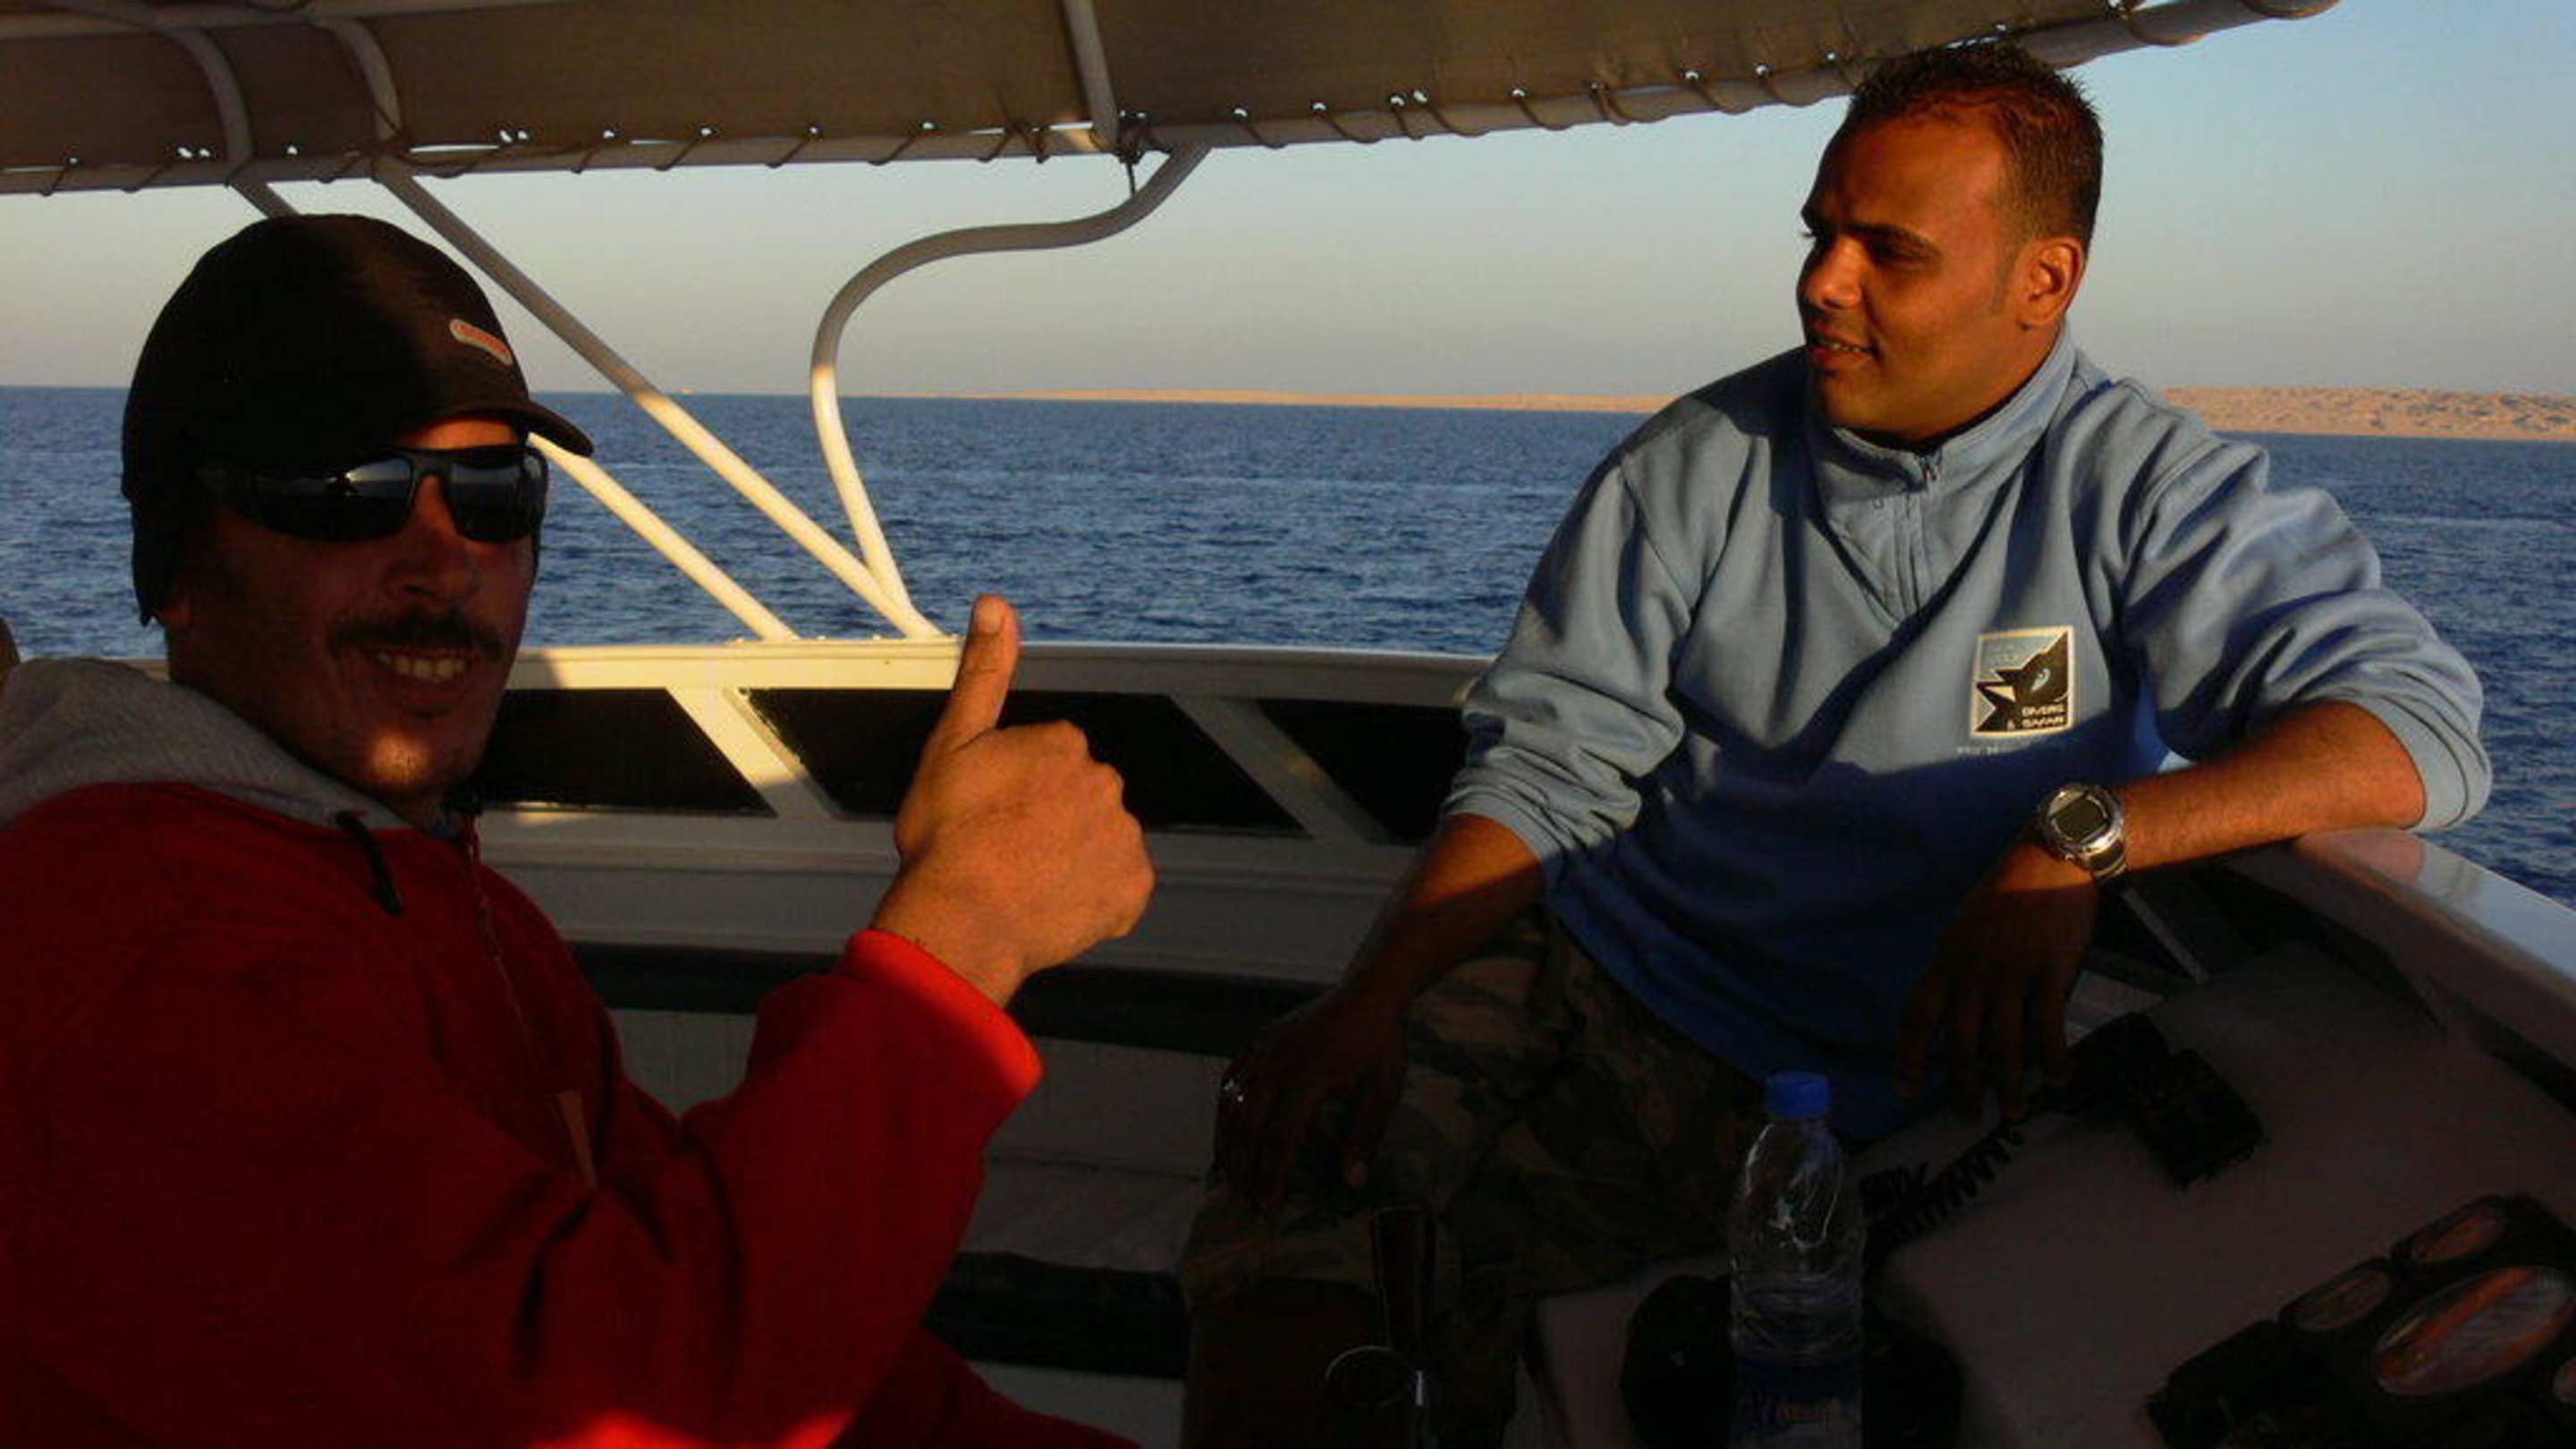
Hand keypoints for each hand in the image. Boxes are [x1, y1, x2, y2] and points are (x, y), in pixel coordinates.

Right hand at [871, 596, 1153, 1004]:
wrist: (961, 920)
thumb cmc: (947, 837)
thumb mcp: (952, 743)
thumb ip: (983, 672)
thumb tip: (996, 602)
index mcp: (1064, 743)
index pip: (1049, 761)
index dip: (1015, 790)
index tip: (988, 814)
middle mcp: (1106, 782)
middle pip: (1079, 798)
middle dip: (1049, 820)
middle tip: (1004, 851)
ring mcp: (1124, 837)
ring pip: (1099, 842)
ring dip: (1071, 858)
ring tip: (1025, 883)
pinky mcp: (1134, 888)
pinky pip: (1119, 888)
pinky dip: (1094, 897)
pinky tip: (1054, 904)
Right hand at [1215, 985, 1409, 1210]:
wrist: (1368, 993)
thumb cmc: (1380, 1045)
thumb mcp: (1383, 1092)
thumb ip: (1365, 1137)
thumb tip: (1353, 1183)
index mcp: (1309, 1078)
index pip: (1280, 1139)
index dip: (1271, 1176)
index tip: (1268, 1207)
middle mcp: (1278, 1063)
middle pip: (1248, 1125)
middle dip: (1243, 1168)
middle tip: (1244, 1201)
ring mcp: (1264, 1049)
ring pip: (1232, 1103)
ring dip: (1227, 1143)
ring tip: (1228, 1175)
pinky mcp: (1259, 1041)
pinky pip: (1231, 1079)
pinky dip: (1224, 1109)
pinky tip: (1226, 1132)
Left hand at [1896, 839, 2097, 1119]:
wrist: (2052, 857)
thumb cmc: (2010, 893)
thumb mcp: (1967, 928)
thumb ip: (1961, 969)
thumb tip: (1960, 1016)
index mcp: (1947, 959)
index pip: (1919, 1015)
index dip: (1911, 1054)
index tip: (1905, 1087)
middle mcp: (1973, 970)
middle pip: (1961, 1041)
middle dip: (1962, 1085)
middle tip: (1966, 1116)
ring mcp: (2011, 971)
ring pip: (2003, 1042)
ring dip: (2008, 1084)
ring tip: (2013, 1111)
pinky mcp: (2050, 970)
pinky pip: (2047, 1025)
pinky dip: (2052, 1058)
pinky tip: (2059, 1079)